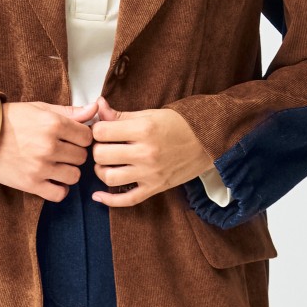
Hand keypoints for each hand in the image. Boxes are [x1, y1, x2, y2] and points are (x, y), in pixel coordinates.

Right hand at [0, 97, 97, 200]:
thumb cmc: (10, 120)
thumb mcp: (40, 109)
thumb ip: (70, 112)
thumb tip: (95, 109)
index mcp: (53, 124)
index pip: (87, 137)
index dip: (81, 138)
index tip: (72, 138)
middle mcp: (49, 146)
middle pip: (82, 157)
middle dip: (74, 154)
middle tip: (61, 151)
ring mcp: (41, 167)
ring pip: (74, 176)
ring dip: (68, 172)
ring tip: (56, 165)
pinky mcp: (31, 184)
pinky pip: (59, 194)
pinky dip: (59, 189)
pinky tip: (52, 180)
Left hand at [88, 95, 218, 205]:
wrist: (208, 141)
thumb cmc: (180, 125)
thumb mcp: (150, 114)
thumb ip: (121, 114)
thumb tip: (98, 106)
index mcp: (144, 130)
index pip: (101, 132)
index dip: (97, 130)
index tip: (103, 131)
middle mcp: (146, 153)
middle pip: (101, 155)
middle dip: (97, 150)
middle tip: (105, 146)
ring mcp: (150, 173)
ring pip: (109, 178)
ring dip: (102, 171)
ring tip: (107, 164)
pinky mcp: (155, 188)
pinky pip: (127, 200)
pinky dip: (109, 200)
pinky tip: (98, 195)